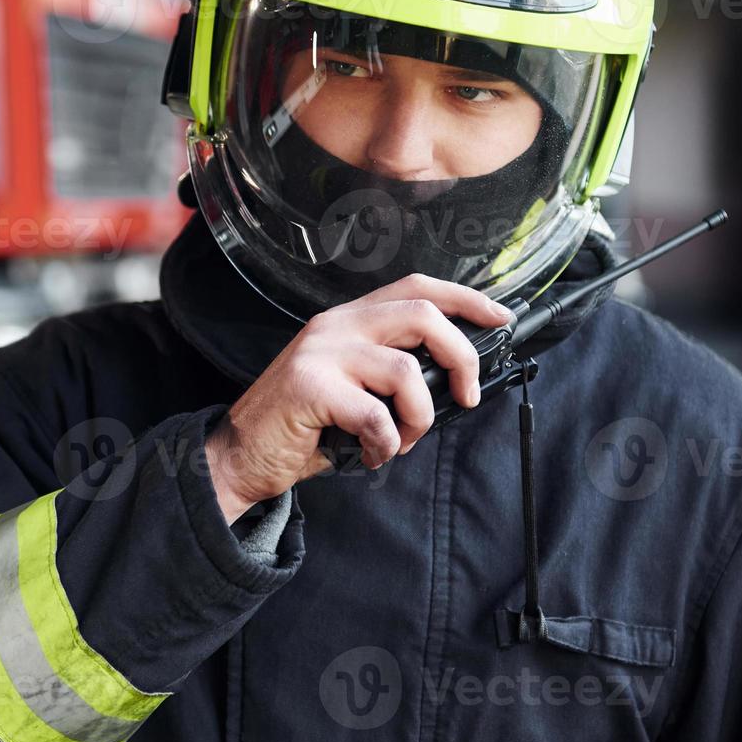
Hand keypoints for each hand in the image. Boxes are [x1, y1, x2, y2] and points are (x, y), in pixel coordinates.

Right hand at [204, 274, 511, 522]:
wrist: (240, 455)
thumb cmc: (304, 426)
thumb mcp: (353, 386)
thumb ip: (393, 371)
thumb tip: (456, 380)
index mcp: (348, 319)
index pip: (417, 287)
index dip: (465, 299)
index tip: (501, 318)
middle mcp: (335, 325)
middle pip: (421, 314)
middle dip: (461, 356)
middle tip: (467, 395)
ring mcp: (320, 353)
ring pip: (406, 370)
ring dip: (419, 417)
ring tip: (402, 440)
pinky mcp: (309, 387)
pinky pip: (376, 415)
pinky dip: (386, 445)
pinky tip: (372, 454)